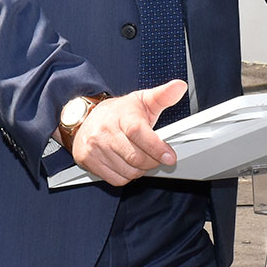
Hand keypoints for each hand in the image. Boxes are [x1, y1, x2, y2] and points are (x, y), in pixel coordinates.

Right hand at [69, 80, 185, 186]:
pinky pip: (116, 179)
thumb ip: (163, 96)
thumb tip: (180, 86)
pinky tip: (125, 163)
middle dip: (152, 161)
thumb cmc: (119, 112)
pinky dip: (126, 176)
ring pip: (128, 171)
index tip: (170, 157)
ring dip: (140, 170)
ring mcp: (94, 146)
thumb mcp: (142, 100)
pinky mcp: (88, 160)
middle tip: (157, 156)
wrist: (86, 118)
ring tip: (138, 156)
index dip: (156, 147)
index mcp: (121, 114)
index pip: (138, 132)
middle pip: (135, 157)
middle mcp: (105, 130)